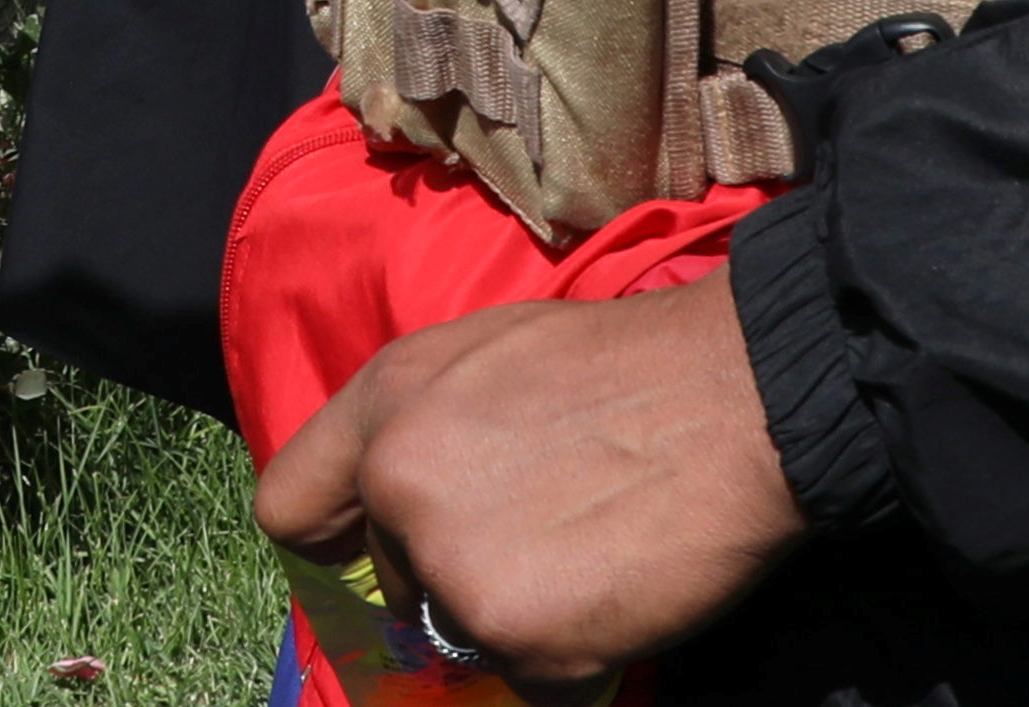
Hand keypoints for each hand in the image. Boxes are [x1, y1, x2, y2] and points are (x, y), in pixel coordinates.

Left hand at [251, 282, 805, 696]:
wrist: (739, 396)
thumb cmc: (629, 364)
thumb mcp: (491, 353)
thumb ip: (424, 425)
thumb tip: (396, 505)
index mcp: (386, 404)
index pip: (289, 508)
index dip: (337, 539)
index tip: (384, 551)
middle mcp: (396, 485)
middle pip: (399, 581)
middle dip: (461, 568)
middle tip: (549, 527)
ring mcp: (453, 569)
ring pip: (465, 631)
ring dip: (520, 613)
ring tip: (593, 550)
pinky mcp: (518, 639)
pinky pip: (531, 675)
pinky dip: (574, 654)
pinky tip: (619, 588)